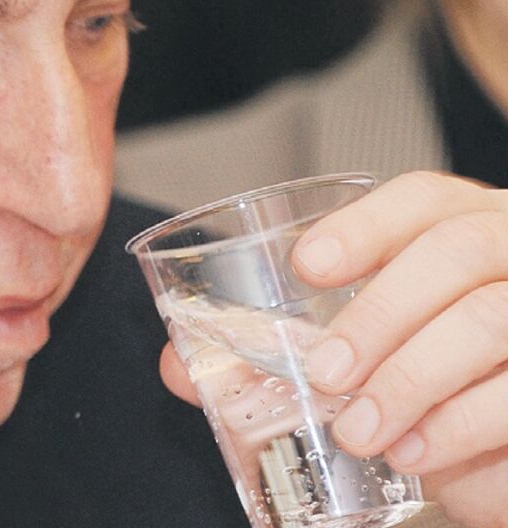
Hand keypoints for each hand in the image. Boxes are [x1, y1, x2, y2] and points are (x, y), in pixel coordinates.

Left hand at [162, 172, 507, 527]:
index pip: (423, 198)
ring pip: (490, 322)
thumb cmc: (433, 377)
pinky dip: (464, 435)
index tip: (307, 266)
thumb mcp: (370, 351)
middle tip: (326, 376)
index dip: (364, 225)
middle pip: (455, 253)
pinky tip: (421, 461)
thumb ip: (281, 352)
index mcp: (466, 230)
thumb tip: (181, 368)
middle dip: (380, 315)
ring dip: (414, 383)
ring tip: (363, 434)